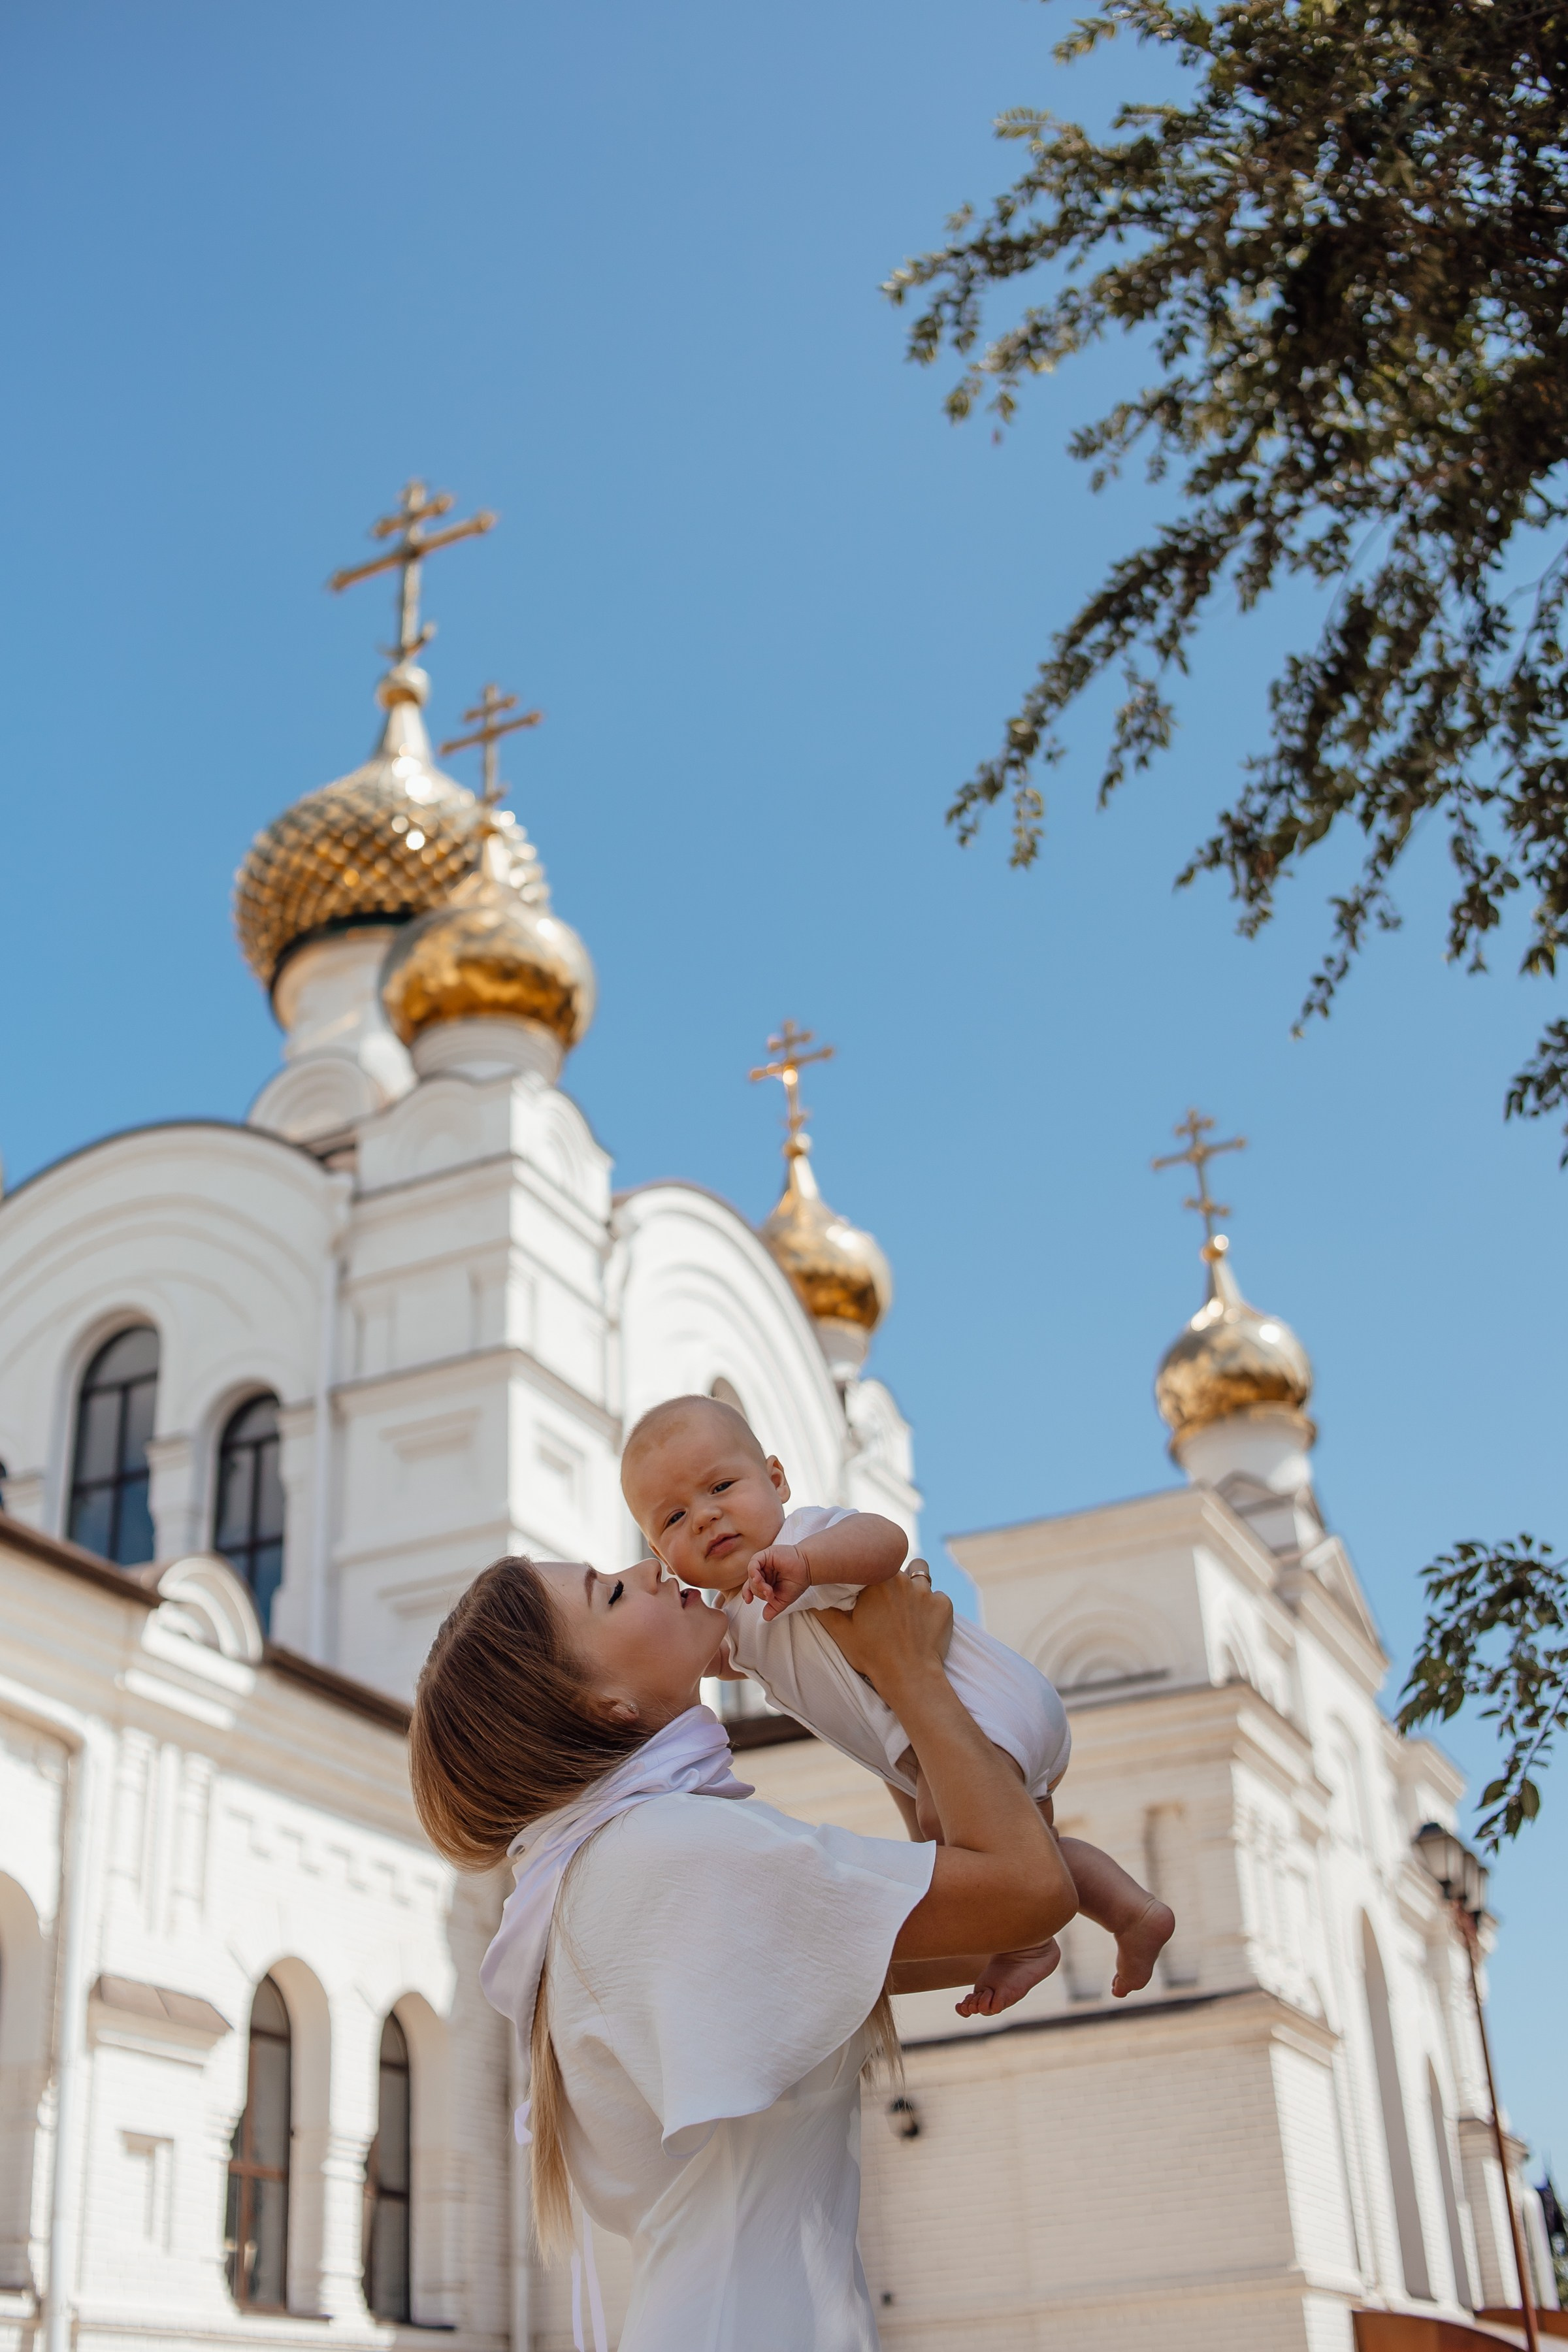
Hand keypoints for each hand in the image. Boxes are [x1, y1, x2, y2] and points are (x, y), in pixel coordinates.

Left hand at [743, 1542, 810, 1619]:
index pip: (751, 1588)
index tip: (749, 1601)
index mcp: (766, 1580)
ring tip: (768, 1589)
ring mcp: (764, 1563)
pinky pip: (753, 1563)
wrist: (808, 1569)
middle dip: (759, 1592)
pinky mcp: (766, 1555)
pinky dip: (753, 1571)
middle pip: (751, 1584)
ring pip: (751, 1575)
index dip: (747, 1594)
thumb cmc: (797, 1582)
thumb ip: (774, 1608)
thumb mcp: (784, 1599)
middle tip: (771, 1594)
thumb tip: (765, 1618)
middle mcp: (763, 1571)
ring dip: (758, 1585)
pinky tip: (758, 1578)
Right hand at [816, 1564, 950, 1699]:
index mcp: (876, 1579)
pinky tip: (923, 1623)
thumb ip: (823, 1607)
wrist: (909, 1678)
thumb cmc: (872, 1655)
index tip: (867, 1587)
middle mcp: (903, 1578)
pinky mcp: (945, 1605)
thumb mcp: (840, 1632)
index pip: (872, 1562)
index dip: (869, 1572)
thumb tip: (810, 1592)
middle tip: (886, 1603)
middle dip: (891, 1578)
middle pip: (896, 1565)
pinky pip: (938, 1596)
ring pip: (921, 1574)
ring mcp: (927, 1591)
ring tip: (908, 1606)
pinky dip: (932, 1606)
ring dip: (914, 1585)